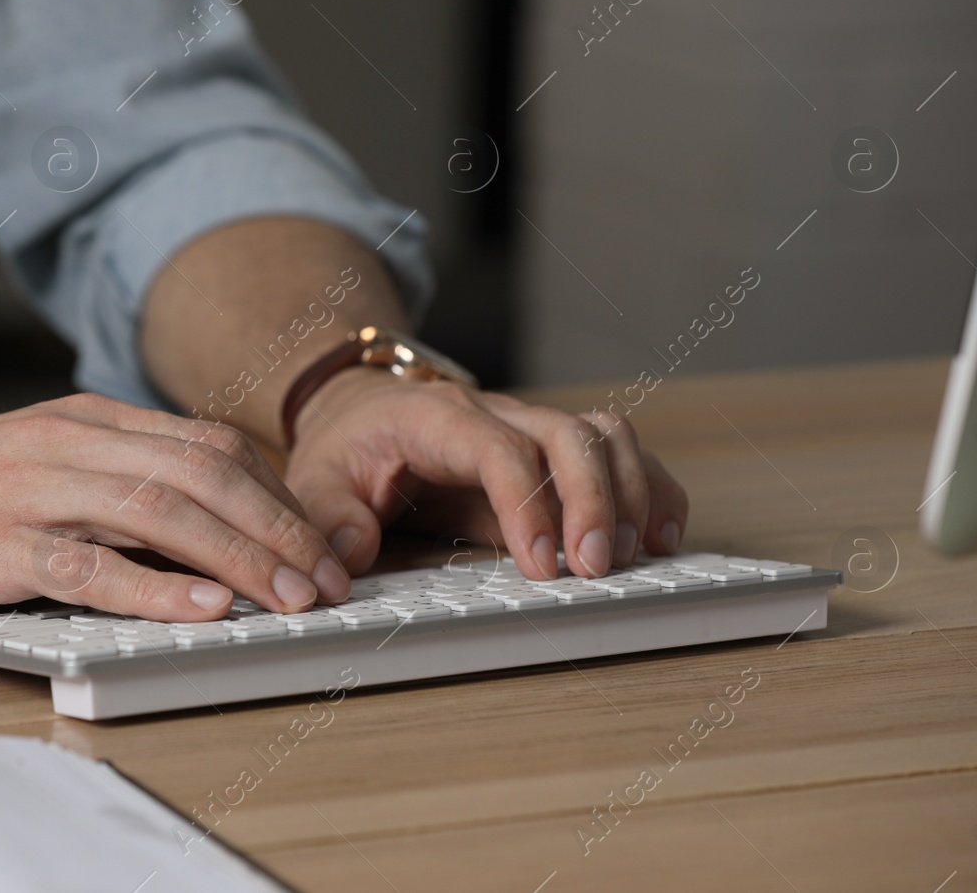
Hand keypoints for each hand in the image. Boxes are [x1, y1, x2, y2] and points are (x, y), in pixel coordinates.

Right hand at [0, 394, 349, 623]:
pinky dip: (151, 585)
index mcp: (81, 421)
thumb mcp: (28, 457)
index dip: (275, 492)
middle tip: (324, 578)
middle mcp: (65, 444)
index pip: (206, 445)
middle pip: (201, 473)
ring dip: (237, 555)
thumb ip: (105, 473)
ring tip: (287, 596)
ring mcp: (28, 491)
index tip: (316, 540)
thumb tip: (195, 513)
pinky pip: (87, 564)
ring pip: (160, 510)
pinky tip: (199, 605)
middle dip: (277, 527)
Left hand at [283, 367, 688, 578]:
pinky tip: (661, 535)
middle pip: (568, 435)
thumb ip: (328, 514)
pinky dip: (651, 488)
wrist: (363, 407)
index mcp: (437, 418)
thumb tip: (351, 550)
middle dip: (592, 501)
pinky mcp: (556, 450)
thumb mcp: (316, 477)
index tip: (541, 564)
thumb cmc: (348, 447)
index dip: (526, 503)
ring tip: (633, 556)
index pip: (496, 449)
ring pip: (605, 435)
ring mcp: (534, 426)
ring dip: (630, 493)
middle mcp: (497, 413)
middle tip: (594, 569)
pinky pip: (620, 452)